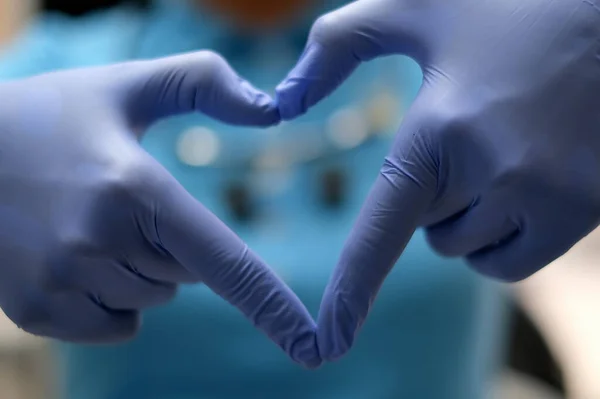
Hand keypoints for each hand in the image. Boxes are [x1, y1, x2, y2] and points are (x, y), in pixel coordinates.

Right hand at [0, 51, 320, 368]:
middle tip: (121, 201)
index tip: (313, 347)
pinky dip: (115, 300)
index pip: (222, 261)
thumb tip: (274, 107)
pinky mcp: (37, 312)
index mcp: (134, 189)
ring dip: (142, 269)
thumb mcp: (127, 85)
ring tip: (93, 224)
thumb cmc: (53, 115)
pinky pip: (119, 325)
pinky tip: (80, 258)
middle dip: (173, 244)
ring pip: (155, 298)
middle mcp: (99, 243)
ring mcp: (62, 284)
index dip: (273, 305)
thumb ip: (204, 81)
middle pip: (189, 274)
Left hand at [276, 0, 599, 360]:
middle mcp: (492, 174)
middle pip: (428, 234)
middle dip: (430, 201)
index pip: (381, 234)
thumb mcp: (415, 8)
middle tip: (457, 147)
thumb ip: (335, 47)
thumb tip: (279, 102)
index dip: (350, 293)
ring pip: (470, 251)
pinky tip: (510, 195)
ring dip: (465, 221)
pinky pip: (516, 261)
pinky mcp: (587, 208)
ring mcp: (548, 196)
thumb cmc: (508, 2)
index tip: (327, 340)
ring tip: (487, 162)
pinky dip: (500, 243)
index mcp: (437, 132)